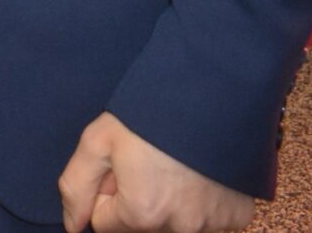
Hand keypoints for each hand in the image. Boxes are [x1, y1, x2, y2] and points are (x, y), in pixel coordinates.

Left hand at [59, 113, 256, 232]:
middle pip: (141, 225)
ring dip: (169, 203)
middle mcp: (181, 228)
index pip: (105, 222)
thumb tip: (72, 225)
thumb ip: (76, 187)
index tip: (118, 165)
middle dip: (136, 199)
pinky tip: (199, 172)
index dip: (107, 191)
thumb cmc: (149, 113)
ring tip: (173, 164)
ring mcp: (214, 224)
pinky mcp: (238, 215)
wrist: (212, 93)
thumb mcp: (98, 140)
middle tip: (146, 161)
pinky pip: (208, 218)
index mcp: (143, 213)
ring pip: (174, 223)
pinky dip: (200, 201)